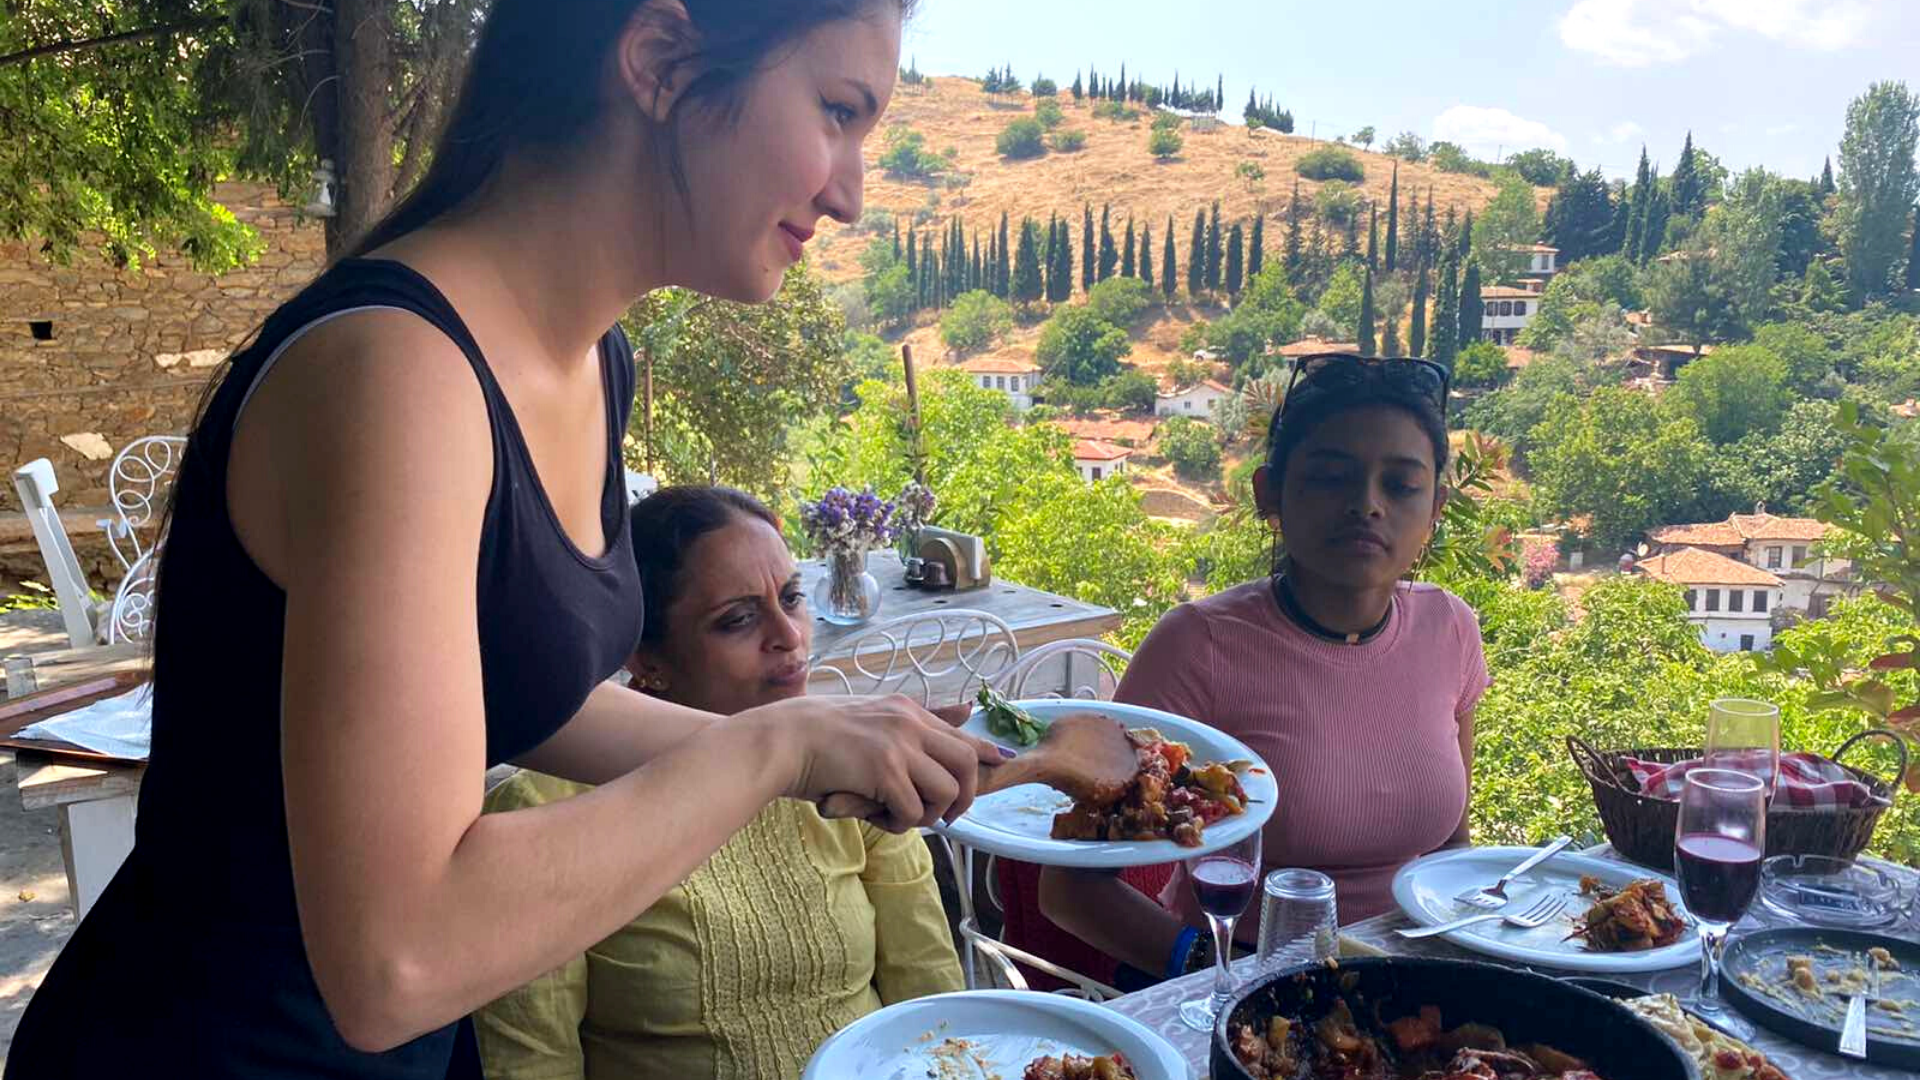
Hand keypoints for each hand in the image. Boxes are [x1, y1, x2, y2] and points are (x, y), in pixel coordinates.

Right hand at [742, 695, 1004, 832]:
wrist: (781, 741)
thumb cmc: (816, 735)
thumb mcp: (871, 719)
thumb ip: (913, 721)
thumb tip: (964, 709)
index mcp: (906, 710)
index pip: (961, 732)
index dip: (984, 752)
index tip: (1000, 763)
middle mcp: (909, 723)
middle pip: (967, 762)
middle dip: (963, 796)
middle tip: (946, 817)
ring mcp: (899, 746)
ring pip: (945, 791)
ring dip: (927, 813)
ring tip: (898, 815)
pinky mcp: (885, 772)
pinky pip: (913, 810)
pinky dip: (899, 823)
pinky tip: (874, 816)